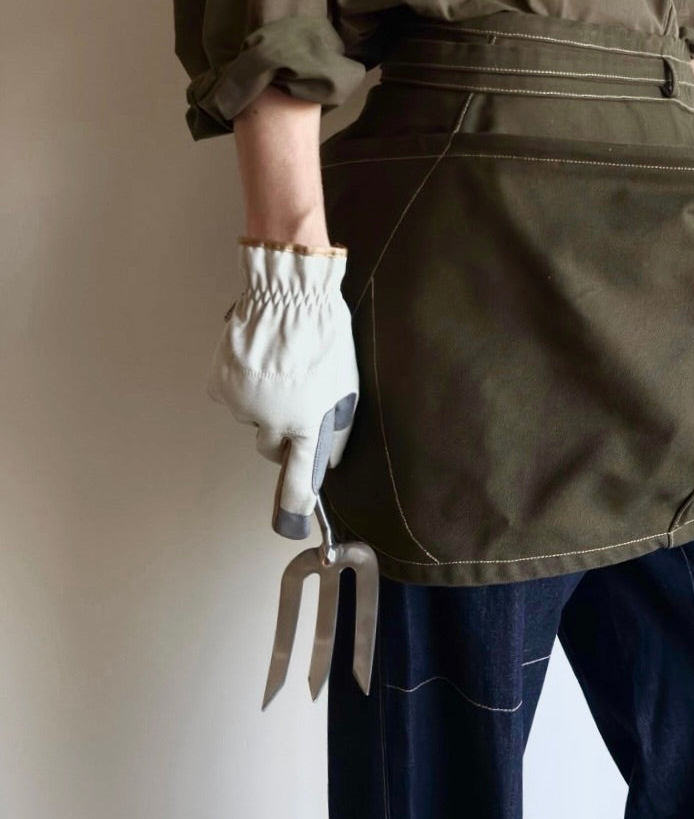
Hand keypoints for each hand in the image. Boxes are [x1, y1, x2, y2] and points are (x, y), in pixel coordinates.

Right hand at [207, 238, 359, 538]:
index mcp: (306, 423)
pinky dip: (242, 386)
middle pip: (272, 447)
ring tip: (280, 367)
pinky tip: (258, 360)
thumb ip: (337, 427)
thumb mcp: (347, 383)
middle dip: (283, 433)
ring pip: (252, 418)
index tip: (291, 524)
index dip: (295, 504)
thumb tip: (331, 459)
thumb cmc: (325, 334)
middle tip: (295, 400)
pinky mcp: (221, 386)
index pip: (298, 479)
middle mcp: (270, 421)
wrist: (287, 293)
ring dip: (264, 403)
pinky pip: (232, 397)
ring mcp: (242, 405)